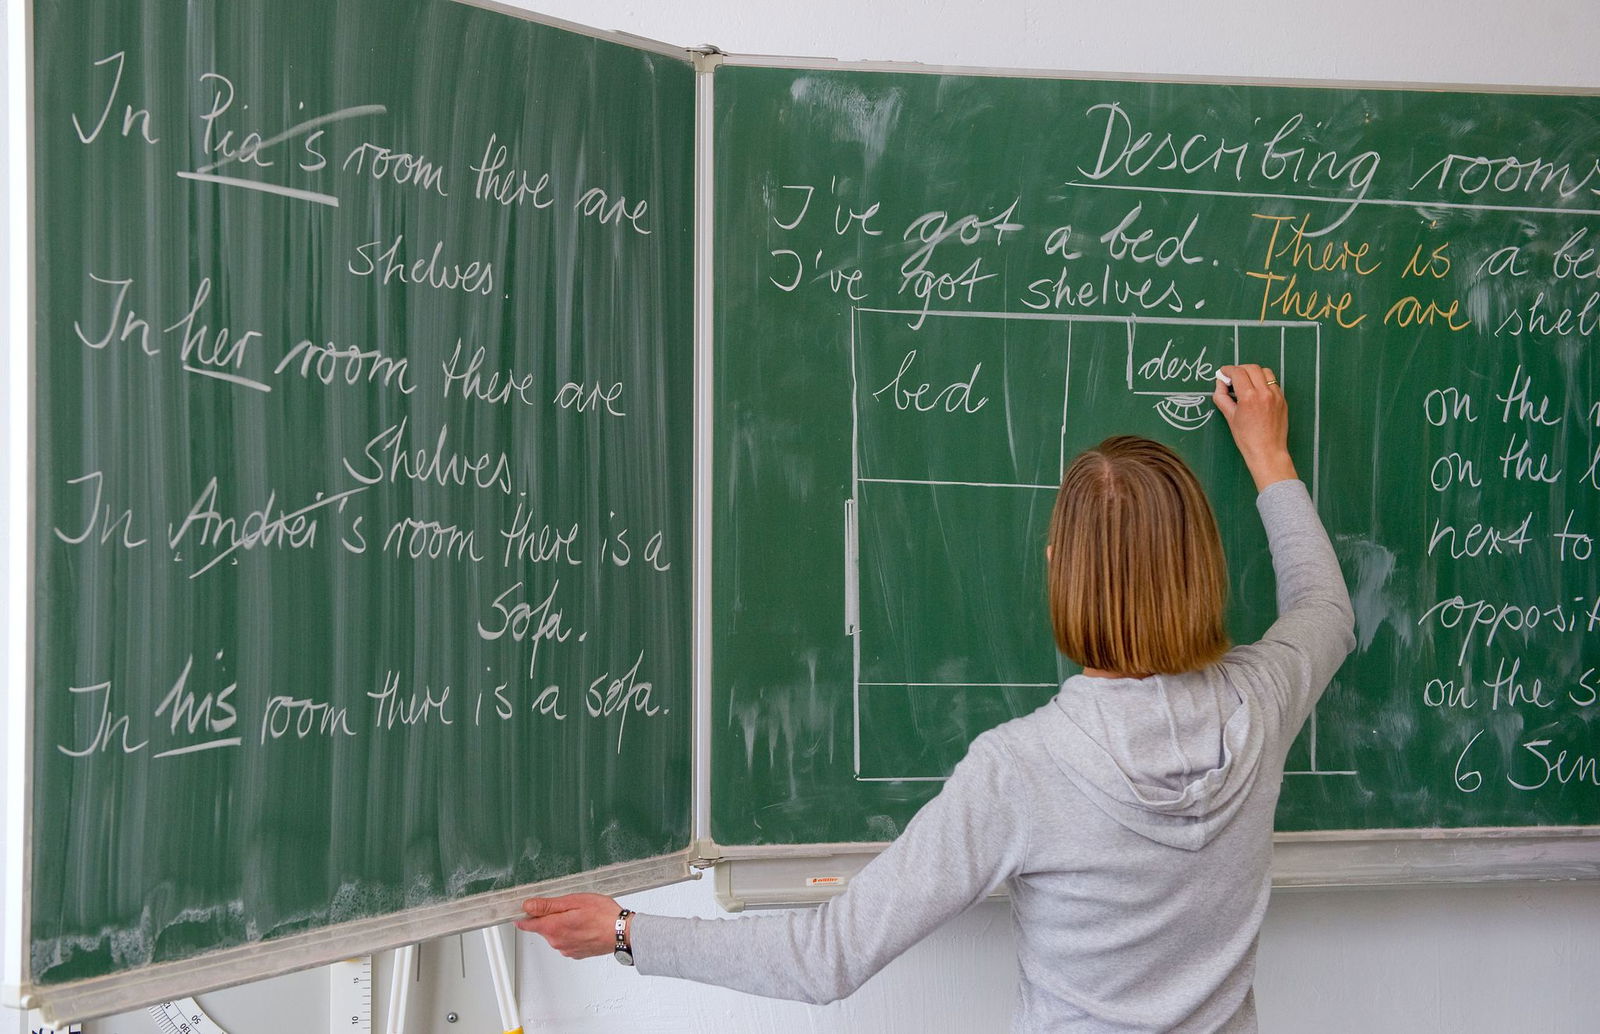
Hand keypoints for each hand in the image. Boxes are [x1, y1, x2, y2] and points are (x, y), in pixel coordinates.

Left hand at [515, 893, 626, 958]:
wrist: (622, 933)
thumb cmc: (602, 915)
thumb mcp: (574, 901)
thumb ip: (548, 905)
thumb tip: (527, 906)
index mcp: (553, 927)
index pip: (526, 924)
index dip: (523, 915)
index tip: (524, 909)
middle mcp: (556, 942)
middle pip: (543, 927)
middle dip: (551, 916)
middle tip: (569, 906)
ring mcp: (566, 949)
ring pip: (556, 934)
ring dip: (563, 925)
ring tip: (582, 916)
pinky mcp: (575, 953)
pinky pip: (566, 941)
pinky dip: (572, 933)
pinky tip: (585, 926)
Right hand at [1213, 363, 1296, 491]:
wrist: (1267, 451)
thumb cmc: (1247, 439)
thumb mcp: (1229, 417)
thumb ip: (1222, 397)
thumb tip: (1220, 383)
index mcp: (1249, 397)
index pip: (1238, 373)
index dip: (1228, 370)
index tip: (1223, 373)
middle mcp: (1264, 393)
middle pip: (1252, 368)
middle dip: (1240, 369)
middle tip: (1232, 377)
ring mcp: (1276, 395)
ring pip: (1265, 372)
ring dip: (1253, 372)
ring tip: (1246, 382)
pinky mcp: (1282, 399)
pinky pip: (1273, 383)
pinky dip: (1263, 382)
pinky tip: (1257, 391)